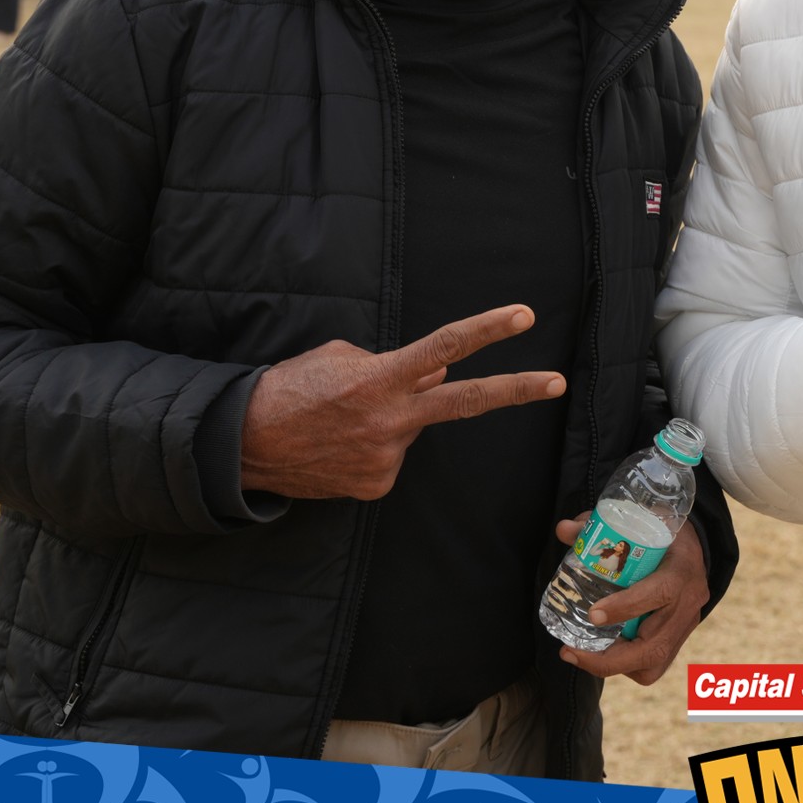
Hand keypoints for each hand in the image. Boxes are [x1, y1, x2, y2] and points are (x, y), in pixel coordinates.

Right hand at [236, 309, 562, 500]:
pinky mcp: (375, 485)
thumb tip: (440, 373)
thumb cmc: (290, 389)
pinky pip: (390, 458)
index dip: (487, 331)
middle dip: (516, 390)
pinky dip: (372, 447)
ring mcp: (385, 457)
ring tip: (343, 420)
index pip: (445, 348)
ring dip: (391, 419)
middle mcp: (390, 420)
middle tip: (558, 381)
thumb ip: (398, 365)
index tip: (524, 317)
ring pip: (411, 428)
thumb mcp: (341, 358)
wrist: (244, 445)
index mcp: (380, 378)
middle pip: (466, 402)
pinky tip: (340, 446)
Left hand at [551, 507, 708, 685]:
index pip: (658, 594)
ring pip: (655, 663)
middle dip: (608, 658)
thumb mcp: (639, 518)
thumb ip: (600, 524)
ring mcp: (686, 626)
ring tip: (581, 653)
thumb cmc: (665, 532)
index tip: (592, 615)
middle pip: (654, 646)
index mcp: (682, 569)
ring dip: (615, 665)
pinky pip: (654, 666)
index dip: (625, 608)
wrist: (698, 549)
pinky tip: (603, 650)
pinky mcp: (679, 639)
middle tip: (570, 650)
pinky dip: (625, 665)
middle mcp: (688, 603)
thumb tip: (564, 530)